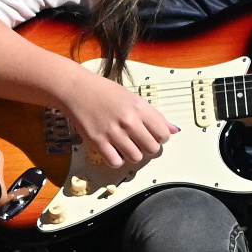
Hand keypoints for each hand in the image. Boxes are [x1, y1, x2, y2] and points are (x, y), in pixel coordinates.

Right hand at [58, 67, 178, 169]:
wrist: (76, 89)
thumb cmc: (104, 92)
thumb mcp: (133, 98)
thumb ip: (154, 115)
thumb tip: (174, 130)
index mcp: (140, 108)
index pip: (163, 134)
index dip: (160, 137)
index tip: (151, 135)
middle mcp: (128, 121)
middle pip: (152, 148)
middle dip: (147, 147)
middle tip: (138, 141)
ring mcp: (113, 132)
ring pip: (136, 157)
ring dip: (132, 154)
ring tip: (124, 144)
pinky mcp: (97, 141)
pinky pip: (115, 162)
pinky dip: (116, 159)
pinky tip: (113, 150)